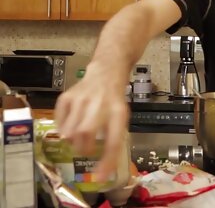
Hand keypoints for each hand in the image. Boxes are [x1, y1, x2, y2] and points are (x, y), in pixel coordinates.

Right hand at [54, 63, 129, 181]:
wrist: (106, 73)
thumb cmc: (113, 100)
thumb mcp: (121, 117)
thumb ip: (113, 136)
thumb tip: (104, 168)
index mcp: (118, 112)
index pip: (113, 140)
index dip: (106, 161)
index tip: (100, 177)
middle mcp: (99, 104)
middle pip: (85, 133)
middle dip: (83, 148)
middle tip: (85, 151)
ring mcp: (80, 99)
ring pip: (69, 131)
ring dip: (73, 141)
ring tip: (79, 139)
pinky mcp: (66, 96)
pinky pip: (59, 121)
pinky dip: (62, 129)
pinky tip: (71, 125)